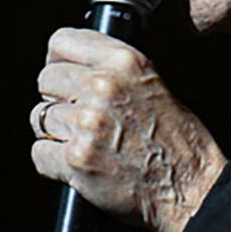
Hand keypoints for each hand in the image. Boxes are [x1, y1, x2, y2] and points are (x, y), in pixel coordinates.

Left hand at [30, 27, 226, 231]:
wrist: (191, 189)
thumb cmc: (179, 144)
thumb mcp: (154, 86)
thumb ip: (113, 72)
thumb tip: (74, 69)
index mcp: (124, 62)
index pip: (62, 41)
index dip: (58, 61)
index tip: (63, 75)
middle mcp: (103, 86)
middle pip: (46, 80)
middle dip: (57, 100)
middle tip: (77, 118)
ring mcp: (87, 123)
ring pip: (40, 117)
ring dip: (56, 133)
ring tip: (86, 144)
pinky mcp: (76, 158)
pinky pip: (39, 152)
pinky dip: (53, 163)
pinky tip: (80, 165)